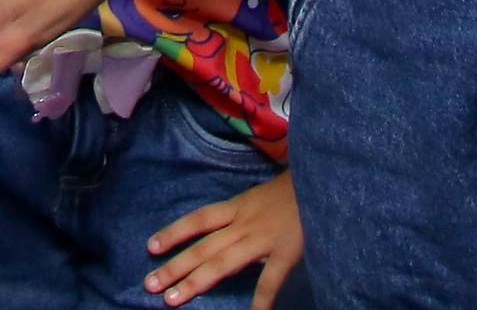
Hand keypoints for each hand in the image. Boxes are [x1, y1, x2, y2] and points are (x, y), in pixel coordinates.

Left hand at [145, 170, 300, 305]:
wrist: (326, 179)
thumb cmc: (299, 187)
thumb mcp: (265, 195)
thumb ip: (247, 213)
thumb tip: (229, 230)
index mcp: (239, 206)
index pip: (198, 219)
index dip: (174, 233)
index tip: (151, 247)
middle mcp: (244, 222)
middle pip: (202, 247)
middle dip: (175, 266)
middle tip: (150, 284)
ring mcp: (263, 237)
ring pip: (221, 262)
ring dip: (196, 282)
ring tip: (173, 299)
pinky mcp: (286, 251)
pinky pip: (269, 280)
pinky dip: (260, 300)